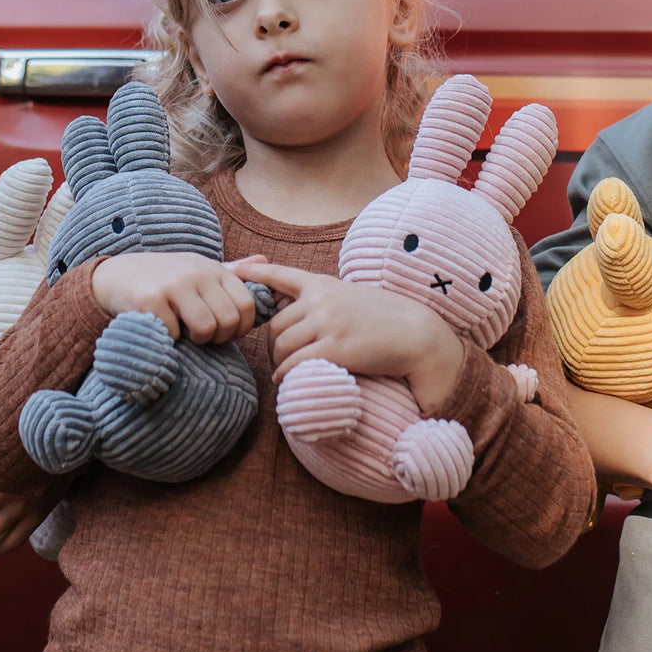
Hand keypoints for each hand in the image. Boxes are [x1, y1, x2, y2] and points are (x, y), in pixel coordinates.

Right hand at [91, 252, 258, 344]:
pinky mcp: (150, 300)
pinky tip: (162, 327)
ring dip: (196, 340)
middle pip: (228, 321)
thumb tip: (265, 260)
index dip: (241, 328)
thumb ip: (231, 270)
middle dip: (218, 337)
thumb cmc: (166, 278)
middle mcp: (197, 272)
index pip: (247, 305)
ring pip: (205, 328)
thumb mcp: (198, 269)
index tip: (226, 333)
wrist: (116, 276)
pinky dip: (170, 339)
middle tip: (203, 335)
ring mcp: (173, 285)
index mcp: (214, 268)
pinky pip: (175, 334)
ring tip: (185, 332)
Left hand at [230, 260, 463, 415]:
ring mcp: (327, 323)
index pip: (280, 274)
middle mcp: (320, 300)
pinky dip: (286, 376)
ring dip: (279, 363)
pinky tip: (287, 382)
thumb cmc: (385, 318)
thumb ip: (322, 300)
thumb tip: (291, 307)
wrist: (417, 334)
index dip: (255, 273)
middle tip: (280, 360)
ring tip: (286, 372)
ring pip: (281, 346)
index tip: (234, 270)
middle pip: (275, 326)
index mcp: (322, 284)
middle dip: (273, 345)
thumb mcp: (350, 297)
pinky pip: (294, 364)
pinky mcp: (334, 349)